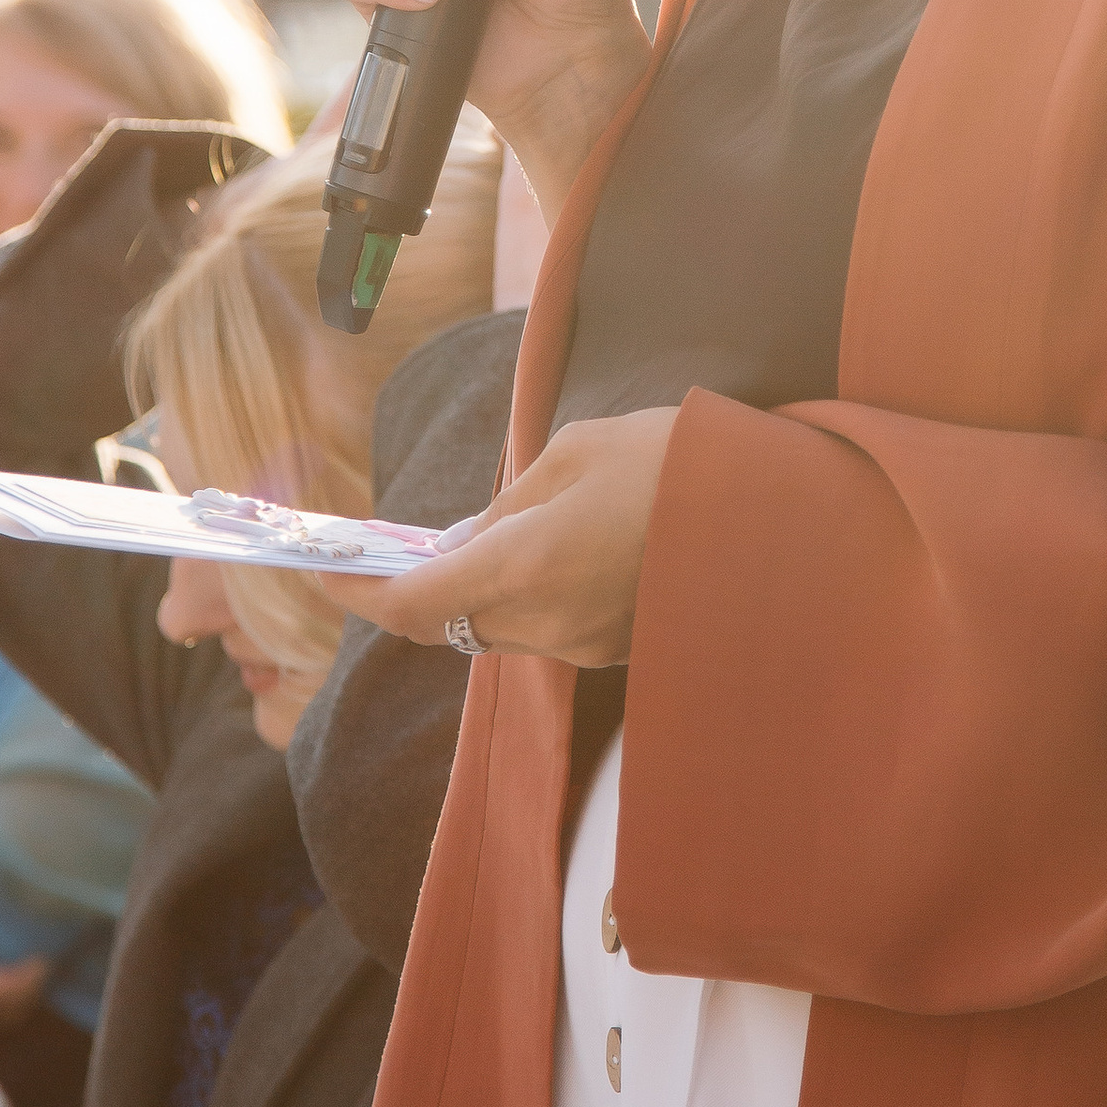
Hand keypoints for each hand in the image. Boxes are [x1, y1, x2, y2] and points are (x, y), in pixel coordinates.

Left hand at [347, 408, 678, 672]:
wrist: (781, 512)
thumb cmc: (673, 461)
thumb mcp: (573, 454)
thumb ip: (504, 508)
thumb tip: (457, 546)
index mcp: (526, 567)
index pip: (411, 605)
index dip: (358, 597)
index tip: (325, 578)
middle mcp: (548, 624)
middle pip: (451, 624)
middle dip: (422, 588)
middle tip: (402, 545)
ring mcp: (586, 648)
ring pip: (500, 629)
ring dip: (482, 590)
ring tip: (503, 531)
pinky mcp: (618, 652)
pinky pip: (549, 629)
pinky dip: (531, 597)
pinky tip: (561, 550)